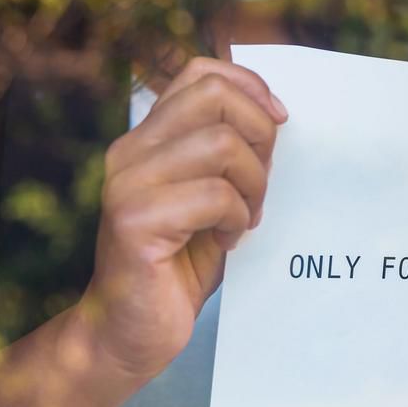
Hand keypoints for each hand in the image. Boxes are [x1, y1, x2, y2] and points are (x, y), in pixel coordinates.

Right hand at [80, 57, 288, 378]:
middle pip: (215, 97)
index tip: (280, 120)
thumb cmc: (180, 266)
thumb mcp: (213, 200)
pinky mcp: (134, 222)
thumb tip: (278, 118)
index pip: (200, 73)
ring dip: (253, 184)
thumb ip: (232, 158)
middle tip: (261, 183)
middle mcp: (129, 152)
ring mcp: (126, 184)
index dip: (249, 86)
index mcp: (147, 140)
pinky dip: (236, 219)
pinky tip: (227, 241)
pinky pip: (214, 196)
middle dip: (259, 135)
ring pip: (221, 145)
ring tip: (245, 218)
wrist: (129, 333)